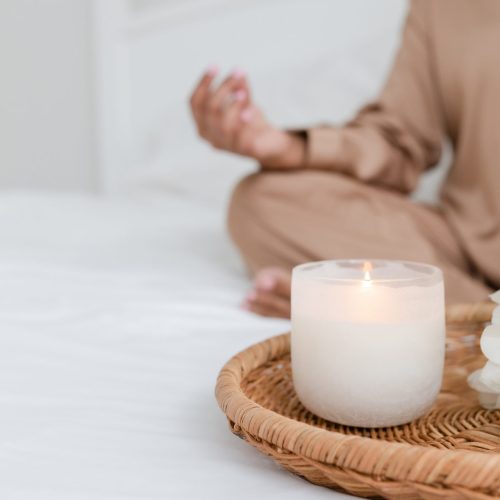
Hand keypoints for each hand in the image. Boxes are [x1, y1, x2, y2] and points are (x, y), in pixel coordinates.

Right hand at [189, 66, 305, 168]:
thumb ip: (240, 88)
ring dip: (233, 104)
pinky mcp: (243, 151)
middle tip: (238, 73)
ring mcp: (225, 146)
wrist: (270, 144)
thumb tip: (239, 72)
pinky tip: (250, 110)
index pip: (195, 103)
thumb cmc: (251, 121)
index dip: (203, 84)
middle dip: (223, 88)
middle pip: (209, 109)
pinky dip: (244, 122)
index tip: (214, 66)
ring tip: (244, 93)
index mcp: (202, 124)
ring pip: (222, 124)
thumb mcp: (244, 101)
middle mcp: (209, 137)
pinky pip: (240, 137)